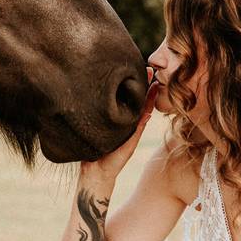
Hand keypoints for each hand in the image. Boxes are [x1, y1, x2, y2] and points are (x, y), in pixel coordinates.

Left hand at [80, 67, 159, 184]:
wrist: (96, 171)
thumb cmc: (92, 150)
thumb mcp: (94, 128)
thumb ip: (96, 116)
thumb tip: (86, 97)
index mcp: (119, 121)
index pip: (129, 99)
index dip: (134, 85)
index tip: (136, 70)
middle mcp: (128, 123)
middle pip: (139, 100)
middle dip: (144, 85)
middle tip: (150, 69)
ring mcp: (133, 130)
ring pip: (144, 108)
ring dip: (150, 94)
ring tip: (154, 79)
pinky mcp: (133, 137)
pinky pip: (142, 119)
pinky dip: (147, 107)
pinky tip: (151, 96)